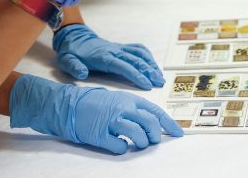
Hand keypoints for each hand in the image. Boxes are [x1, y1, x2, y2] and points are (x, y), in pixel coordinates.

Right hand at [9, 75, 182, 154]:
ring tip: (138, 145)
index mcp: (129, 99)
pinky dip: (123, 149)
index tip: (178, 134)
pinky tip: (119, 145)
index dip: (169, 124)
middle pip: (149, 124)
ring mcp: (111, 121)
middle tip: (153, 141)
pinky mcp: (100, 134)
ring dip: (142, 143)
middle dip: (155, 135)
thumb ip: (135, 108)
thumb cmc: (96, 103)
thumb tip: (153, 122)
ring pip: (137, 135)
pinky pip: (119, 147)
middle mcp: (122, 108)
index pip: (155, 111)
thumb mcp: (118, 98)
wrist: (69, 105)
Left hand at [53, 24, 164, 89]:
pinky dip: (147, 56)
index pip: (123, 66)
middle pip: (135, 60)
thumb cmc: (72, 52)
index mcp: (103, 57)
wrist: (74, 37)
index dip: (135, 75)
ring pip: (139, 54)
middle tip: (159, 82)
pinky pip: (137, 48)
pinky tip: (152, 64)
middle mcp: (114, 51)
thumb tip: (82, 73)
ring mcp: (118, 48)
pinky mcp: (121, 47)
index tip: (146, 84)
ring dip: (151, 64)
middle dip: (149, 71)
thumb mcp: (67, 60)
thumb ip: (74, 67)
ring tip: (159, 76)